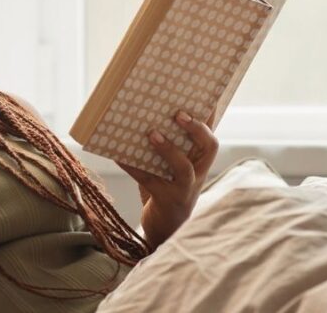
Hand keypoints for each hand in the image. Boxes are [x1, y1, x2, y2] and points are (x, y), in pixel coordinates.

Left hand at [115, 110, 218, 247]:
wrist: (165, 230)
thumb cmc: (167, 189)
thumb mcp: (174, 166)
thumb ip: (172, 144)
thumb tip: (149, 112)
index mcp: (201, 161)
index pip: (210, 134)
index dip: (209, 117)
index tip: (204, 95)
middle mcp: (198, 173)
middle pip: (209, 148)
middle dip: (196, 129)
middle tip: (178, 113)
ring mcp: (185, 189)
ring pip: (184, 168)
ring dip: (168, 150)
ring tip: (152, 134)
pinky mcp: (167, 201)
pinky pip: (148, 181)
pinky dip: (131, 166)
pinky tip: (116, 155)